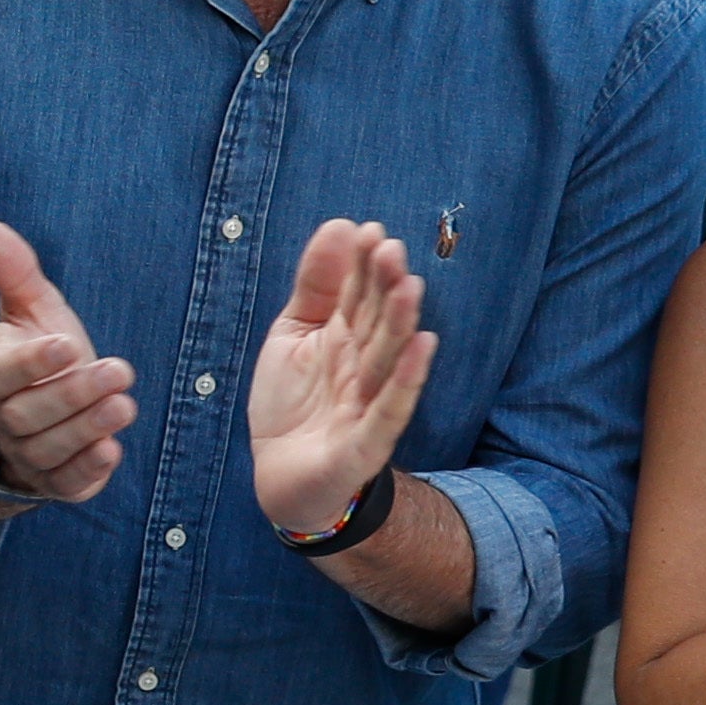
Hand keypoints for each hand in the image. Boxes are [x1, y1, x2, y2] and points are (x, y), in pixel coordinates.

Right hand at [0, 219, 135, 505]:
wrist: (40, 420)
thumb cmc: (42, 359)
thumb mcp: (32, 311)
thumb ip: (14, 273)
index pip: (0, 374)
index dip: (32, 363)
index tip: (67, 344)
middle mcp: (8, 419)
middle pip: (26, 415)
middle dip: (72, 396)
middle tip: (118, 371)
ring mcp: (31, 455)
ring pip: (48, 450)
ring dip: (86, 429)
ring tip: (124, 405)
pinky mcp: (58, 482)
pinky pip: (66, 484)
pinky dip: (87, 471)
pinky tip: (111, 452)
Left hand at [247, 219, 434, 532]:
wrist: (281, 478)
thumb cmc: (291, 403)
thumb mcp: (292, 335)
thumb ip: (315, 287)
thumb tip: (339, 226)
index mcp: (344, 339)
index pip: (357, 297)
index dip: (362, 267)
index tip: (368, 231)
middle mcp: (362, 367)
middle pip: (376, 323)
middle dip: (383, 287)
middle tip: (390, 249)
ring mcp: (367, 404)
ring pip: (387, 359)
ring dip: (399, 324)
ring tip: (408, 286)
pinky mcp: (366, 443)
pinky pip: (391, 409)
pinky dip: (408, 379)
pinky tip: (424, 345)